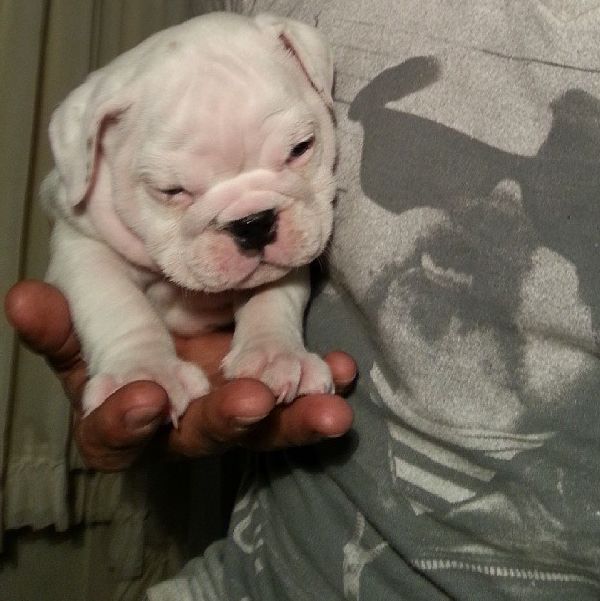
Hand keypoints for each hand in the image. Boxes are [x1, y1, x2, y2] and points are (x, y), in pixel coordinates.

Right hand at [5, 280, 355, 470]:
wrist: (168, 254)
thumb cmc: (116, 274)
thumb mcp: (90, 283)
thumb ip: (65, 309)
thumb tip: (23, 301)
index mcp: (120, 396)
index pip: (113, 433)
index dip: (125, 424)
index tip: (148, 399)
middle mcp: (181, 408)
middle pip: (201, 435)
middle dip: (227, 420)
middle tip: (254, 402)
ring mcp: (231, 391)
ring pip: (263, 421)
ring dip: (293, 417)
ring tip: (326, 406)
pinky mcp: (272, 368)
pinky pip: (298, 380)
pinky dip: (320, 378)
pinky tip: (341, 371)